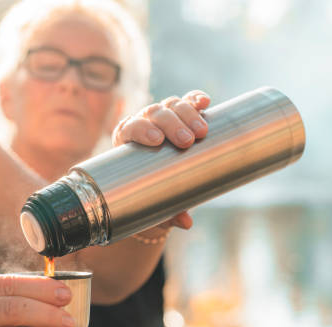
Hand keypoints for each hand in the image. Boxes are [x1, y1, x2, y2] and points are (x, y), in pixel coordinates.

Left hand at [112, 90, 210, 229]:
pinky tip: (205, 102)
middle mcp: (143, 123)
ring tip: (202, 131)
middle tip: (186, 141)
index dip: (141, 130)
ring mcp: (162, 116)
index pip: (130, 127)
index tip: (156, 140)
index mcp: (126, 140)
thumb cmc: (148, 191)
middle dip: (171, 124)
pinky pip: (187, 101)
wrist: (157, 178)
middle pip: (154, 114)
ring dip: (187, 114)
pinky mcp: (181, 113)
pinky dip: (195, 100)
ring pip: (172, 105)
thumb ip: (167, 213)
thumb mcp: (155, 203)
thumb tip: (187, 222)